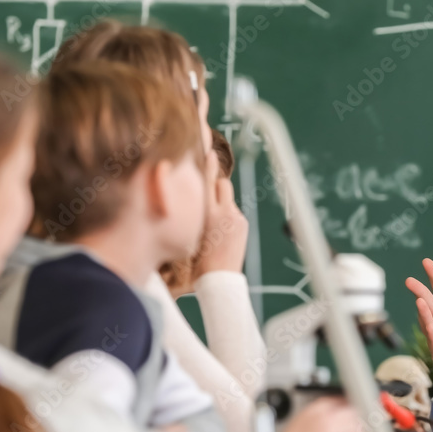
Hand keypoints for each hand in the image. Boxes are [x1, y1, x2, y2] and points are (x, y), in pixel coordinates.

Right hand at [192, 161, 248, 276]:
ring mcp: (236, 218)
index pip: (208, 182)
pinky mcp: (243, 224)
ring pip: (228, 199)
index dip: (208, 165)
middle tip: (208, 197)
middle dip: (216, 186)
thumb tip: (195, 198)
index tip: (209, 152)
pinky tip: (222, 232)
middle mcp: (223, 212)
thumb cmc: (196, 259)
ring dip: (222, 204)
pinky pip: (234, 212)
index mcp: (205, 214)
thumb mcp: (189, 232)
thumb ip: (193, 212)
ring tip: (214, 223)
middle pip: (223, 184)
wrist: (218, 279)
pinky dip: (228, 216)